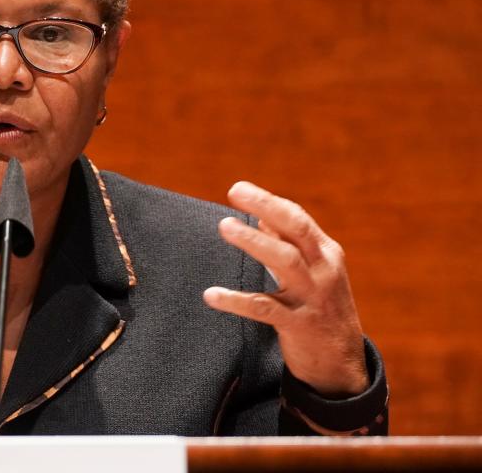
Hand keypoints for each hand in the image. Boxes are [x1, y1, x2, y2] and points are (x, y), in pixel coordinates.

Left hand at [203, 181, 368, 397]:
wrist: (342, 366)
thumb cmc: (321, 310)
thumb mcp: (312, 274)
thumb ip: (287, 246)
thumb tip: (260, 217)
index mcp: (326, 254)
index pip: (297, 219)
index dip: (269, 201)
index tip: (239, 188)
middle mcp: (324, 270)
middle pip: (296, 229)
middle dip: (266, 206)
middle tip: (234, 191)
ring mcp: (314, 297)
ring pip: (285, 261)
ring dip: (254, 241)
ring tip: (225, 226)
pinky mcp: (299, 325)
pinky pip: (264, 308)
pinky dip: (236, 300)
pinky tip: (211, 295)